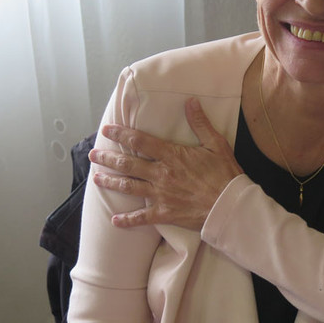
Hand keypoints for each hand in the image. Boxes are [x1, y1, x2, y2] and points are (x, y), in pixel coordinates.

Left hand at [89, 98, 242, 230]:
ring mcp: (161, 195)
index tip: (107, 130)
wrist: (230, 206)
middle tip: (92, 154)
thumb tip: (190, 102)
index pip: (140, 141)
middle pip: (128, 164)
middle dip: (108, 158)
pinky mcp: (165, 213)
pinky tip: (114, 220)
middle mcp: (161, 174)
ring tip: (96, 178)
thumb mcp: (216, 144)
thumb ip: (200, 123)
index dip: (121, 134)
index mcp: (172, 156)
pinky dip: (126, 220)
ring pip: (129, 187)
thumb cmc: (225, 174)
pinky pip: (141, 218)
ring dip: (110, 182)